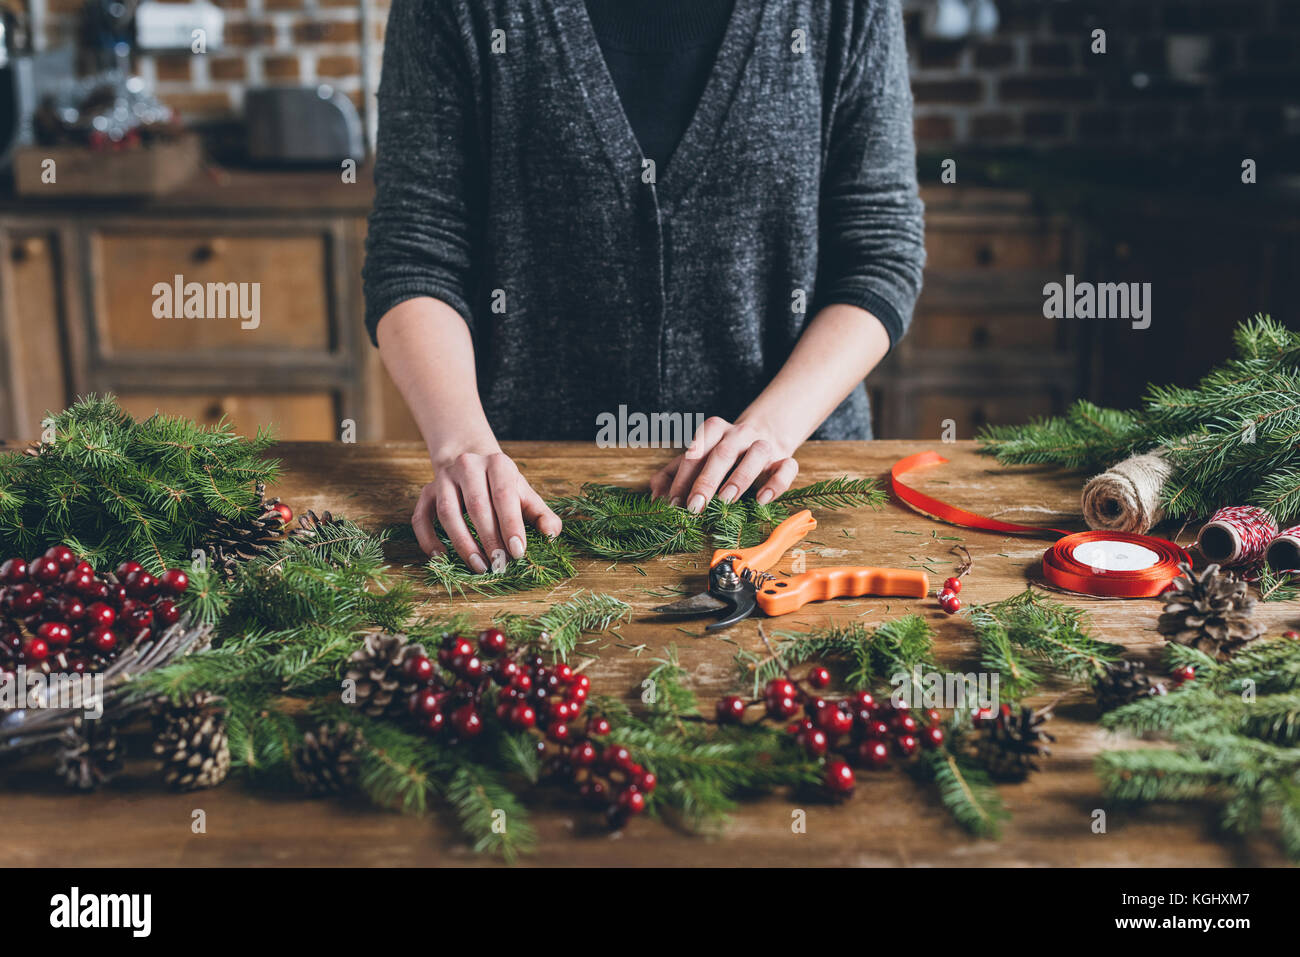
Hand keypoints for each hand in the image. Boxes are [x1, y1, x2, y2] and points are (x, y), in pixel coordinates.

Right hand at [412, 449, 562, 570]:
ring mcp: (443, 478)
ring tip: (478, 566)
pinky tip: (442, 558)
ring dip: (463, 543)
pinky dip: (429, 540)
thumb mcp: (525, 495)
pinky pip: (421, 518)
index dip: (511, 525)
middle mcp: (468, 466)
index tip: (518, 552)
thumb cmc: (503, 486)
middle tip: (499, 565)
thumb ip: (542, 515)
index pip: (504, 495)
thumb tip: (552, 535)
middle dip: (489, 539)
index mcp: (498, 464)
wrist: (472, 462)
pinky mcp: (426, 492)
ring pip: (448, 512)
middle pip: (477, 505)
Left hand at [649, 416, 798, 512]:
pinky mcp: (785, 459)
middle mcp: (739, 434)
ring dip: (740, 477)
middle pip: (723, 452)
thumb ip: (672, 474)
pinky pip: (787, 467)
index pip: (696, 451)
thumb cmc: (722, 454)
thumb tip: (655, 495)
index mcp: (714, 431)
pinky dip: (776, 483)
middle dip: (707, 481)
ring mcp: (764, 445)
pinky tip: (761, 499)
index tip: (674, 503)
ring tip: (726, 500)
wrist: (764, 435)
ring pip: (757, 453)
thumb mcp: (696, 460)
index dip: (682, 478)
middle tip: (695, 506)